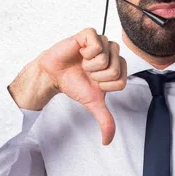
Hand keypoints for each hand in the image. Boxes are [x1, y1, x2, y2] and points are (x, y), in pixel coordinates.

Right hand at [38, 28, 126, 145]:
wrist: (53, 75)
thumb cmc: (74, 84)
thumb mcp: (92, 103)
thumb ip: (105, 120)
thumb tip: (107, 141)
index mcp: (117, 69)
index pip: (121, 81)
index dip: (105, 86)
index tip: (94, 82)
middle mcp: (112, 54)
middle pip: (115, 70)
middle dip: (97, 76)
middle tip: (87, 73)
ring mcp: (102, 43)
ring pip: (106, 58)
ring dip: (90, 65)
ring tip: (83, 63)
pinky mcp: (90, 34)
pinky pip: (97, 43)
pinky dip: (86, 53)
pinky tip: (80, 53)